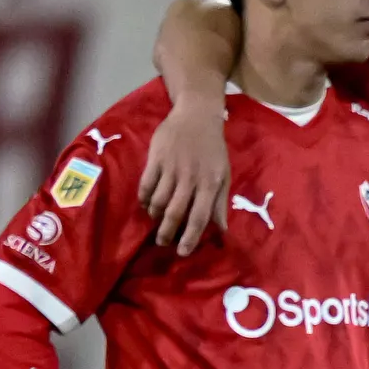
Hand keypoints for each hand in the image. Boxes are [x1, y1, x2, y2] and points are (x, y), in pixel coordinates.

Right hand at [141, 99, 230, 256]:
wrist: (197, 116)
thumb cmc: (213, 149)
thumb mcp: (223, 175)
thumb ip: (219, 203)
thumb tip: (222, 231)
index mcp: (210, 184)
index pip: (199, 217)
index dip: (191, 237)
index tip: (183, 252)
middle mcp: (190, 178)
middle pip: (176, 212)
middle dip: (167, 231)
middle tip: (162, 243)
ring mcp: (171, 168)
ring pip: (159, 200)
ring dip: (155, 215)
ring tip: (154, 223)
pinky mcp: (156, 158)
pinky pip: (146, 183)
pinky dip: (144, 197)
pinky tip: (146, 204)